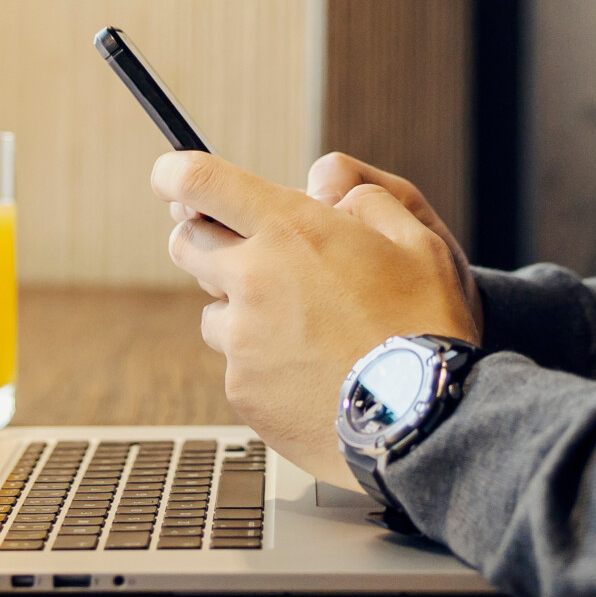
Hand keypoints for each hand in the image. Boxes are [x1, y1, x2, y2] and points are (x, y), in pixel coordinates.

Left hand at [153, 150, 478, 482]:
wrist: (424, 424)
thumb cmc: (425, 329)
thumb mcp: (418, 238)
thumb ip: (364, 196)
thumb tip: (325, 189)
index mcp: (292, 231)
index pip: (200, 182)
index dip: (175, 171)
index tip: (170, 175)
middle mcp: (253, 279)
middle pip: (186, 243)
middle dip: (207, 238)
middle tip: (252, 252)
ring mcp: (242, 340)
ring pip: (213, 310)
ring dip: (240, 307)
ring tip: (302, 327)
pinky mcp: (242, 390)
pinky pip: (236, 363)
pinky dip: (261, 361)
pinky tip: (309, 370)